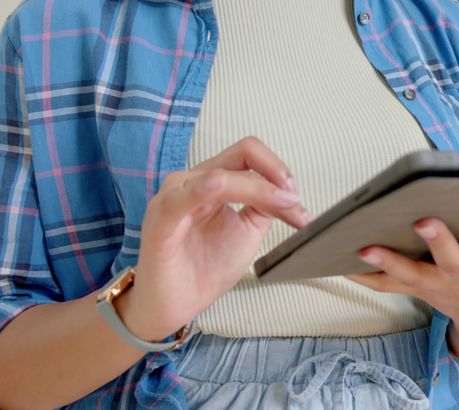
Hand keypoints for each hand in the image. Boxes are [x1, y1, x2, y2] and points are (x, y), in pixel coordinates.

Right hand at [118, 137, 312, 340]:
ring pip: (223, 175)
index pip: (250, 155)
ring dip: (259, 189)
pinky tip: (218, 186)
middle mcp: (194, 180)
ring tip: (282, 207)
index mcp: (214, 179)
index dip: (279, 170)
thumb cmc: (206, 267)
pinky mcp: (162, 218)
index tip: (296, 199)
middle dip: (276, 176)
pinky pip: (183, 196)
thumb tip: (290, 193)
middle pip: (242, 155)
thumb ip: (266, 206)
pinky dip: (204, 188)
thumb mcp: (249, 230)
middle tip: (294, 201)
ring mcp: (176, 196)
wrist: (179, 303)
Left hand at [346, 195, 458, 362]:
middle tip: (425, 220)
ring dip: (388, 261)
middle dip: (440, 240)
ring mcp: (441, 284)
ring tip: (365, 246)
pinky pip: (387, 284)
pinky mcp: (419, 288)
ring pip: (412, 273)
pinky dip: (365, 275)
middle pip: (455, 256)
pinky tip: (340, 260)